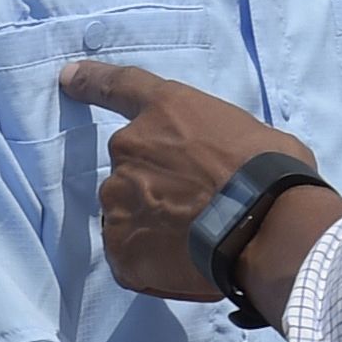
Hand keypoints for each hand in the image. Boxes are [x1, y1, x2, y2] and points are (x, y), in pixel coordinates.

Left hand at [58, 57, 317, 304]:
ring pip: (128, 210)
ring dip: (153, 221)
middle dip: (156, 182)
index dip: (91, 81)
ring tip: (195, 239)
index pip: (119, 86)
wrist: (267, 226)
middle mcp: (129, 146)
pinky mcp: (119, 245)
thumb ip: (216, 141)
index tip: (68, 78)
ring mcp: (118, 197)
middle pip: (131, 165)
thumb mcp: (252, 133)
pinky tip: (184, 263)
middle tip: (198, 205)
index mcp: (165, 109)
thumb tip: (222, 165)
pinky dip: (151, 260)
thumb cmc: (272, 173)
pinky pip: (130, 254)